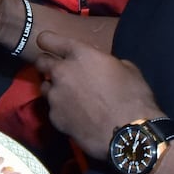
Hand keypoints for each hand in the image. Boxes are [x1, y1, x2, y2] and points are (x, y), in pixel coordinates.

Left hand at [36, 30, 159, 159]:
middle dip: (48, 64)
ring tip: (69, 97)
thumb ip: (105, 62)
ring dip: (55, 88)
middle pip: (40, 62)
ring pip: (45, 87)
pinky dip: (61, 110)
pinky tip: (76, 117)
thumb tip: (101, 66)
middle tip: (61, 72)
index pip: (48, 39)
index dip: (48, 41)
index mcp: (80, 55)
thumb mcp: (126, 69)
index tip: (50, 46)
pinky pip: (53, 109)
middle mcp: (62, 72)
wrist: (127, 135)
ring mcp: (55, 96)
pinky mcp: (54, 118)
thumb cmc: (133, 98)